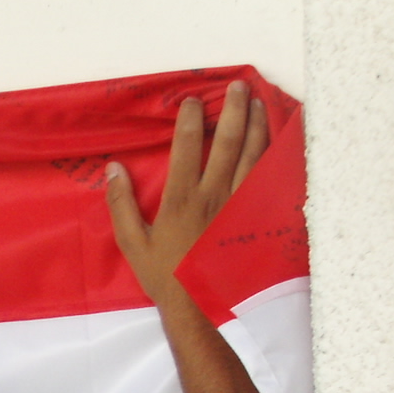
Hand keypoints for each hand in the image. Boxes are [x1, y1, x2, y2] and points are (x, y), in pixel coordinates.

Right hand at [105, 80, 269, 307]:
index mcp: (182, 199)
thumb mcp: (132, 243)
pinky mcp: (256, 218)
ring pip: (255, 156)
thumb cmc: (164, 275)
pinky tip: (279, 143)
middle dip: (233, 109)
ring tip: (259, 103)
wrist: (201, 306)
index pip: (188, 146)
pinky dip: (276, 157)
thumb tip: (114, 168)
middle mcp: (215, 195)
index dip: (190, 118)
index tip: (192, 101)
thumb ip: (121, 204)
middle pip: (229, 142)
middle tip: (237, 86)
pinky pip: (270, 181)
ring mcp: (241, 206)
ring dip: (258, 125)